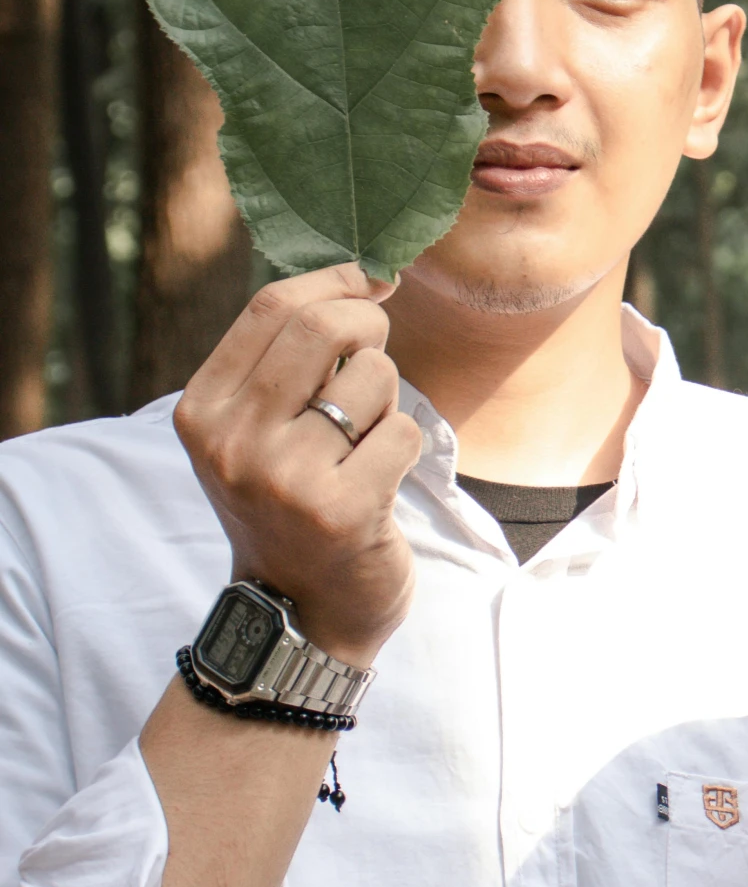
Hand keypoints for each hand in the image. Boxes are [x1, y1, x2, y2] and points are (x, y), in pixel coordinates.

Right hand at [174, 265, 421, 666]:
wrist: (302, 611)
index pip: (272, 307)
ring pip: (374, 377)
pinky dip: (405, 446)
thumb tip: (362, 275)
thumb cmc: (291, 503)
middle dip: (370, 322)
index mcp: (202, 411)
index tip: (370, 281)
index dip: (335, 280)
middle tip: (380, 347)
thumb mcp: (256, 430)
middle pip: (322, 328)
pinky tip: (379, 480)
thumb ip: (286, 359)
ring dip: (387, 398)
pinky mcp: (342, 511)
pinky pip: (403, 430)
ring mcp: (285, 481)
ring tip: (363, 442)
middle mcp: (233, 444)